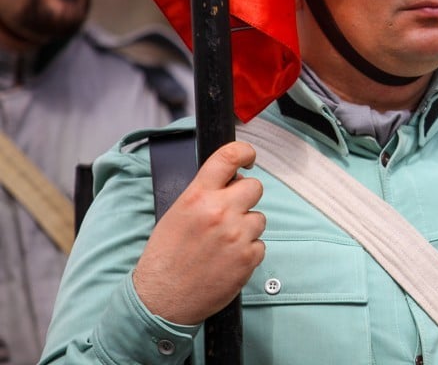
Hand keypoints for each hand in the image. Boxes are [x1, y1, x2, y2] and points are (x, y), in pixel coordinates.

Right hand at [133, 141, 265, 324]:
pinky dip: (248, 251)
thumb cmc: (164, 258)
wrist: (161, 300)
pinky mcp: (248, 257)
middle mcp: (220, 211)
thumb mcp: (176, 214)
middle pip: (255, 187)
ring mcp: (237, 235)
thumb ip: (203, 194)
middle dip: (246, 197)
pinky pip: (260, 244)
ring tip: (222, 243)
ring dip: (246, 228)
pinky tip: (227, 259)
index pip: (228, 157)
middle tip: (232, 211)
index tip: (249, 157)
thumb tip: (229, 182)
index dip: (244, 152)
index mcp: (197, 196)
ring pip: (259, 218)